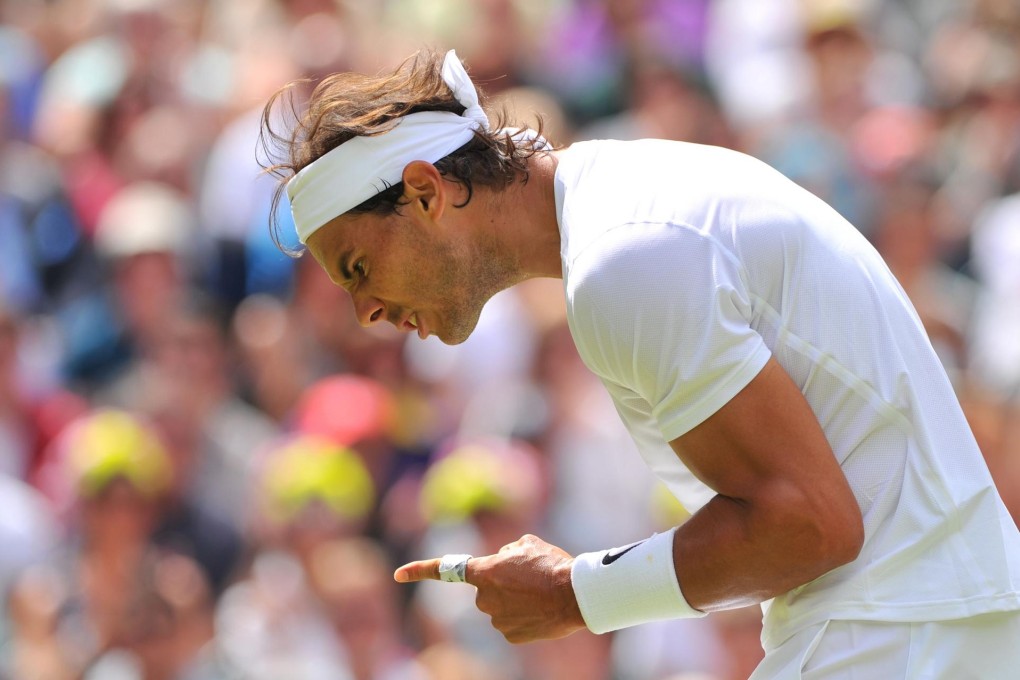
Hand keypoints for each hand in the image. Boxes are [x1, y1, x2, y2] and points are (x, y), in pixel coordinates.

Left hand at [394, 534, 586, 642]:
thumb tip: (505, 559)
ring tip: (540, 592)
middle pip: (487, 588)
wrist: (575, 594)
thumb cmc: (552, 564)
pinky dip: (524, 616)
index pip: (445, 569)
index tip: (398, 574)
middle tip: (529, 576)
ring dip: (515, 599)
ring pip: (501, 605)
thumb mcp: (528, 544)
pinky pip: (512, 622)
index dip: (419, 570)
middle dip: (502, 582)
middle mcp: (484, 598)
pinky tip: (541, 609)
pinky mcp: (510, 636)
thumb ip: (507, 551)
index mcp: (484, 572)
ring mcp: (496, 620)